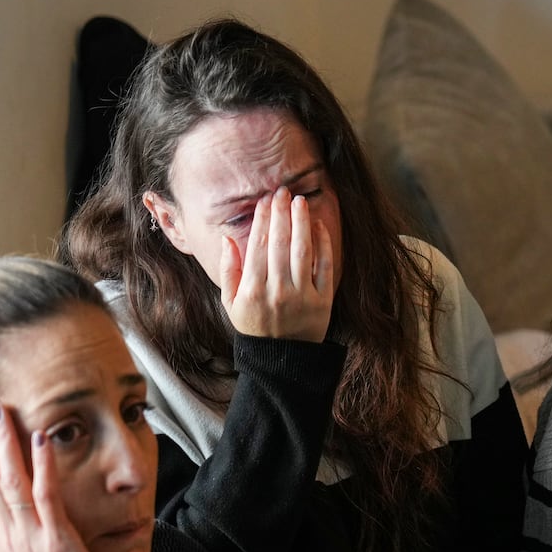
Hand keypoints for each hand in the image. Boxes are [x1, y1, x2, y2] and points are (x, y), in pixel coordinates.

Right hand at [219, 186, 335, 341]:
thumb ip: (228, 270)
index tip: (265, 201)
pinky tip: (318, 226)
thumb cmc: (254, 326)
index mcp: (252, 290)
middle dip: (281, 214)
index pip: (258, 246)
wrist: (282, 358)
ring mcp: (302, 296)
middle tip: (282, 192)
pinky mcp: (322, 301)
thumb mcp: (231, 303)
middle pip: (280, 243)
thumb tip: (227, 239)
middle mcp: (277, 291)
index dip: (262, 220)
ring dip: (301, 223)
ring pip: (302, 251)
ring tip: (300, 202)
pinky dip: (323, 245)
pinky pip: (324, 267)